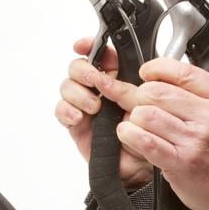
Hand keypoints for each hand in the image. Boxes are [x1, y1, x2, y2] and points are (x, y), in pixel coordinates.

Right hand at [54, 38, 153, 188]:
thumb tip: (110, 70)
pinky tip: (79, 117)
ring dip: (78, 93)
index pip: (100, 53)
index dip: (89, 45)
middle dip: (84, 71)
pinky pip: (61, 109)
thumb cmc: (147, 132)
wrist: (140, 164)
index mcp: (117, 76)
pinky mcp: (74, 122)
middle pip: (78, 67)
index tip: (82, 45)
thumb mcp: (142, 103)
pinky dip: (67, 110)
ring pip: (67, 86)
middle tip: (96, 81)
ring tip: (95, 107)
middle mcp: (98, 88)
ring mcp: (84, 104)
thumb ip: (126, 84)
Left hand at [90, 57, 208, 209]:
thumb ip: (199, 93)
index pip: (183, 72)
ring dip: (134, 117)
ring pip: (146, 114)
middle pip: (158, 92)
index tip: (146, 72)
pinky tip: (131, 134)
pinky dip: (130, 134)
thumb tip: (161, 76)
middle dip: (140, 94)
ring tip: (138, 122)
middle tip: (140, 102)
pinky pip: (145, 141)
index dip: (157, 68)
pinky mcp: (179, 162)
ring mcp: (194, 141)